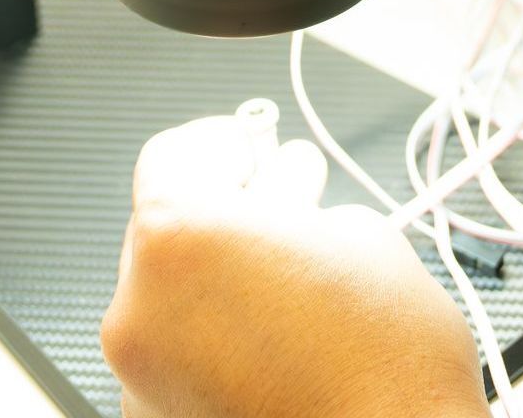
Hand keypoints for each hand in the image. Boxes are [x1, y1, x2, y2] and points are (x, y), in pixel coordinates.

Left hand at [102, 116, 485, 417]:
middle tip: (286, 207)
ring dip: (223, 281)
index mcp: (174, 238)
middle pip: (171, 230)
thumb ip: (293, 203)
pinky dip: (217, 343)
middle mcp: (139, 309)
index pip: (172, 156)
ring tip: (291, 284)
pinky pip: (180, 360)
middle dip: (229, 213)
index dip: (221, 144)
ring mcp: (142, 378)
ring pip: (175, 299)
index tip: (249, 146)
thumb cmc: (383, 366)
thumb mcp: (355, 231)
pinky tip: (277, 342)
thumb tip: (278, 202)